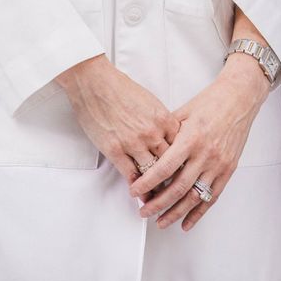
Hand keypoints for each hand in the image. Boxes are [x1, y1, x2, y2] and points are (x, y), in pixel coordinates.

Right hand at [55, 55, 177, 184]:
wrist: (96, 83)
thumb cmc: (121, 88)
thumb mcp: (150, 102)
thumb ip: (161, 120)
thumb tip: (167, 134)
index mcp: (164, 119)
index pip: (181, 146)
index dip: (184, 160)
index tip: (185, 170)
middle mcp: (152, 133)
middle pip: (170, 162)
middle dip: (174, 177)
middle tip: (176, 189)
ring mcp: (134, 143)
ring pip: (152, 172)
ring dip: (156, 187)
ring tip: (159, 197)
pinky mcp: (115, 150)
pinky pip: (131, 174)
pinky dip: (137, 186)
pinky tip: (139, 193)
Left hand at [130, 55, 270, 229]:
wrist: (239, 99)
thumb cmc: (210, 102)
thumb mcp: (183, 113)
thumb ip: (166, 134)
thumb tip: (147, 151)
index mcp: (191, 138)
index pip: (165, 168)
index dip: (147, 183)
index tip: (134, 191)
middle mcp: (205, 154)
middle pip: (178, 188)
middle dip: (158, 204)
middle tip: (143, 212)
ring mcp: (219, 164)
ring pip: (194, 197)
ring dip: (176, 213)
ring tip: (161, 222)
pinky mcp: (228, 169)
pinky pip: (212, 197)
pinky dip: (198, 213)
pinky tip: (186, 223)